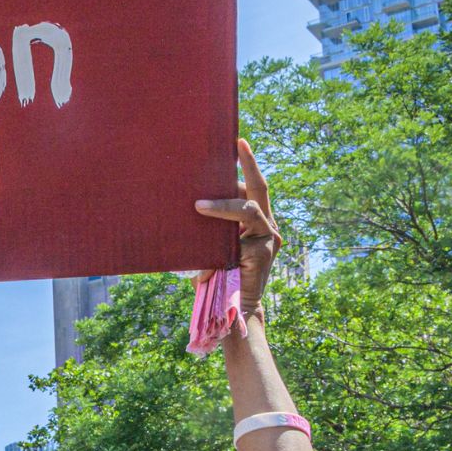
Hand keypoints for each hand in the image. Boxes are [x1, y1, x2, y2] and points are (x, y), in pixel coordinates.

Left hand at [193, 138, 282, 322]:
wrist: (232, 309)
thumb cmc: (216, 276)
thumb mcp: (208, 245)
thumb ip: (205, 228)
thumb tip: (183, 203)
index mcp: (254, 220)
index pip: (249, 187)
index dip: (243, 165)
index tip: (235, 141)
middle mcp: (266, 224)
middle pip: (259, 187)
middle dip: (249, 164)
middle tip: (238, 142)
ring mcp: (268, 237)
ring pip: (248, 208)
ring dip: (222, 204)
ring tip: (198, 205)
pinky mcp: (265, 251)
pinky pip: (244, 231)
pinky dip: (223, 221)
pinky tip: (204, 216)